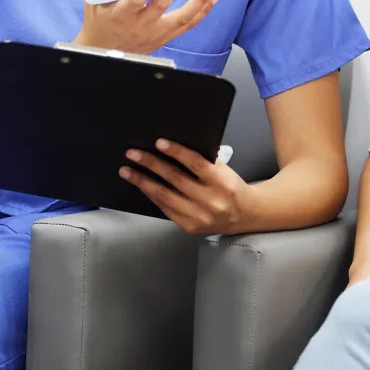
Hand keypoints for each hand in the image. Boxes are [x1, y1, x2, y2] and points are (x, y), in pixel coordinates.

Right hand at [76, 0, 219, 56]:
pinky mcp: (164, 38)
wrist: (101, 51)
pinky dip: (201, 12)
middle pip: (162, 5)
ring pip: (181, 19)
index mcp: (121, 14)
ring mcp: (154, 34)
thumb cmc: (98, 16)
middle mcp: (140, 26)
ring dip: (200, 0)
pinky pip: (186, 26)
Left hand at [120, 139, 251, 233]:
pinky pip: (165, 208)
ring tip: (127, 171)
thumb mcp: (223, 171)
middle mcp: (210, 201)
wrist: (242, 215)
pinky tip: (141, 186)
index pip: (195, 164)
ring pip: (165, 196)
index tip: (158, 142)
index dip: (176, 152)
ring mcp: (199, 216)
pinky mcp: (189, 226)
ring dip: (143, 182)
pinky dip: (151, 195)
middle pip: (175, 179)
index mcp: (221, 182)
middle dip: (151, 164)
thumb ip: (203, 162)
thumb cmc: (229, 187)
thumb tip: (171, 148)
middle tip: (132, 154)